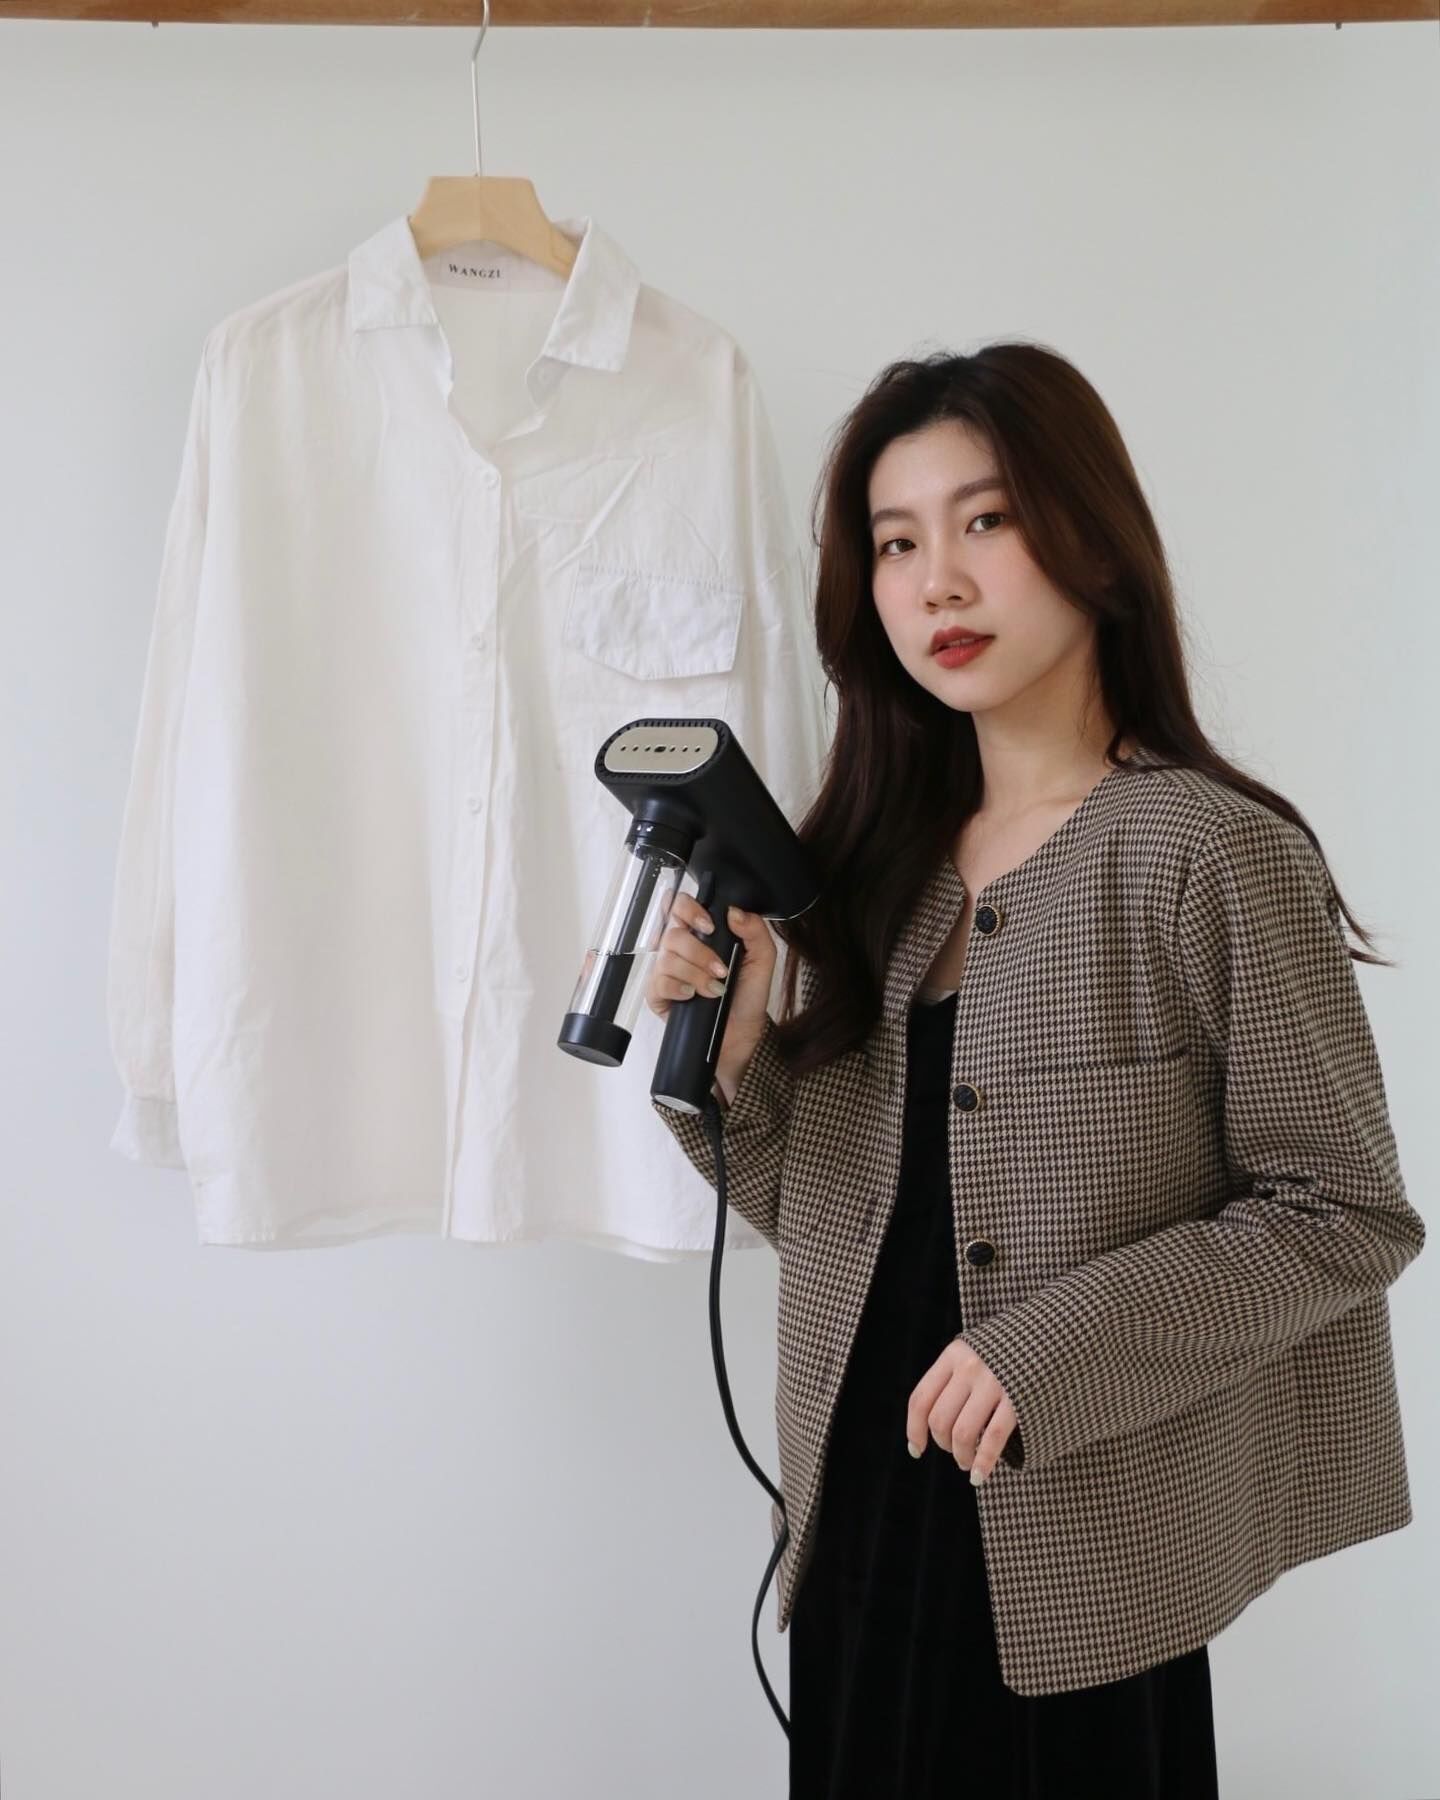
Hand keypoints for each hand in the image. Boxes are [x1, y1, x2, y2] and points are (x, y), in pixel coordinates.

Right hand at [644, 891, 776, 1066]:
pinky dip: (678, 987)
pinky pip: (658, 982)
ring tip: (714, 988)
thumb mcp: (762, 958)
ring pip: (665, 958)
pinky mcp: (657, 994)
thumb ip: (755, 929)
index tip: (710, 926)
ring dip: (695, 974)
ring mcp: (665, 970)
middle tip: (720, 968)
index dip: (688, 908)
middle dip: (699, 951)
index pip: (679, 905)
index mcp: (699, 932)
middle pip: (671, 931)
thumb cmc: (747, 994)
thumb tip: (734, 912)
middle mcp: (678, 948)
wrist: (743, 1031)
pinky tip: (691, 995)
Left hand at [905, 1335, 1017, 1486]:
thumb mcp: (976, 1351)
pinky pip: (993, 1438)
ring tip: (967, 1463)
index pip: (921, 1399)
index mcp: (953, 1355)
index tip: (916, 1450)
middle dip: (943, 1444)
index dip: (914, 1430)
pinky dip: (982, 1463)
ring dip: (961, 1456)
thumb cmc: (1010, 1348)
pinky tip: (978, 1476)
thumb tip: (933, 1421)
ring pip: (963, 1433)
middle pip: (940, 1420)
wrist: (1053, 1331)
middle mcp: (969, 1367)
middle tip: (955, 1452)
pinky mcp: (1018, 1399)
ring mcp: (993, 1382)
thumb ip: (955, 1376)